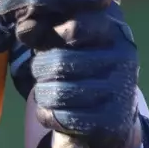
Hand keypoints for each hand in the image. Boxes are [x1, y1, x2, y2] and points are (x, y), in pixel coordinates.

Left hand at [27, 7, 141, 147]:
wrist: (113, 105)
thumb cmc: (83, 61)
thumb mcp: (67, 39)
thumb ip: (45, 29)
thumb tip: (25, 28)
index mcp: (112, 28)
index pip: (74, 28)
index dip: (49, 36)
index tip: (44, 42)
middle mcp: (123, 56)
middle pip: (60, 62)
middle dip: (40, 68)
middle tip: (40, 71)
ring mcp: (121, 89)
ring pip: (59, 92)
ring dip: (42, 93)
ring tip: (46, 90)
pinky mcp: (113, 119)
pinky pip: (64, 118)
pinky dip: (47, 115)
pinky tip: (52, 111)